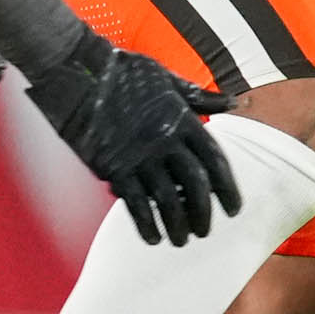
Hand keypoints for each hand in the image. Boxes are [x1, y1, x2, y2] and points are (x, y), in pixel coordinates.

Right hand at [23, 28, 237, 242]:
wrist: (79, 74)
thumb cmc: (124, 72)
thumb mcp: (168, 79)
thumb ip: (200, 97)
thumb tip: (235, 102)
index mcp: (182, 119)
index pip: (215, 160)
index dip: (227, 188)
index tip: (233, 208)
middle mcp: (165, 141)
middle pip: (195, 186)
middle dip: (203, 213)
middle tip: (205, 232)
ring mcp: (139, 156)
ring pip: (167, 200)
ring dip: (177, 225)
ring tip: (180, 241)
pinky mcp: (113, 167)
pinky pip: (135, 204)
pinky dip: (146, 224)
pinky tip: (152, 238)